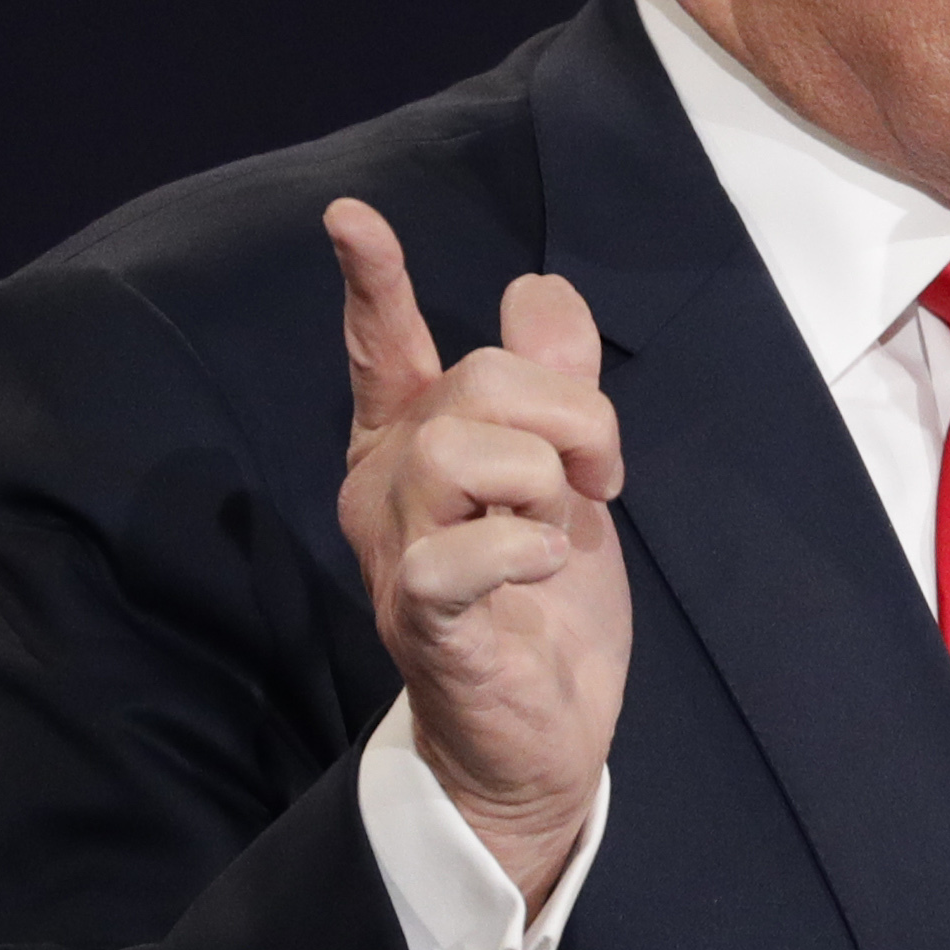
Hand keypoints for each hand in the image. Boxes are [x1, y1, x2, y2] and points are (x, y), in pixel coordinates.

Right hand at [325, 198, 632, 915]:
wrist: (540, 733)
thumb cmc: (544, 601)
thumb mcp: (568, 474)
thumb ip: (556, 379)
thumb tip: (538, 288)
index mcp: (413, 444)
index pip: (381, 347)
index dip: (371, 281)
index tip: (349, 215)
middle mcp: (386, 487)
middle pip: (477, 380)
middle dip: (571, 412)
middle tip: (601, 476)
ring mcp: (396, 552)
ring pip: (459, 449)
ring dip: (545, 479)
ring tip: (560, 527)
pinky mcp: (422, 617)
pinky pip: (462, 549)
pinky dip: (523, 544)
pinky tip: (546, 564)